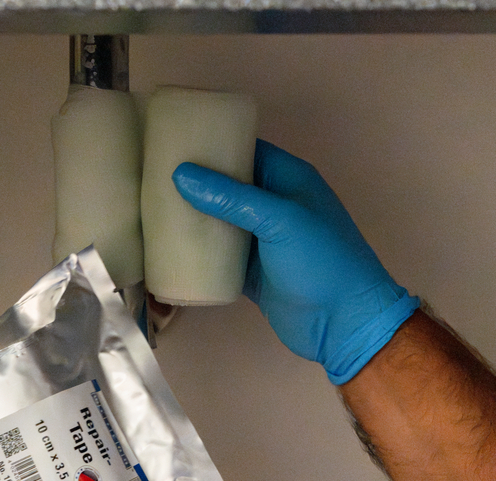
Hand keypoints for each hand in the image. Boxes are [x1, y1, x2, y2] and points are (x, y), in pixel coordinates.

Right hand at [172, 139, 418, 383]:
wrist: (342, 324)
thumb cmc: (320, 262)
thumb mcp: (279, 220)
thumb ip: (231, 197)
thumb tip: (181, 175)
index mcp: (289, 181)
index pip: (248, 151)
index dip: (215, 143)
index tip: (175, 141)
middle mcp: (274, 206)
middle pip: (228, 185)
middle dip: (196, 181)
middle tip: (153, 175)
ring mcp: (262, 241)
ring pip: (220, 221)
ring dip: (192, 217)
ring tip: (152, 207)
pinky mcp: (250, 272)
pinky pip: (218, 255)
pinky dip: (198, 251)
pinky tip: (167, 247)